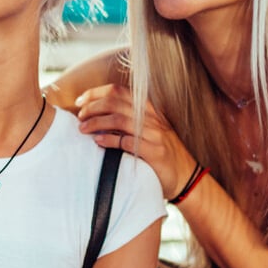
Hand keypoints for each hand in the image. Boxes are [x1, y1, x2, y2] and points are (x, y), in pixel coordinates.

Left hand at [76, 84, 196, 198]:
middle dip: (92, 106)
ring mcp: (154, 134)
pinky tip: (98, 141)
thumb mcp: (148, 131)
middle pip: (115, 102)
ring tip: (83, 128)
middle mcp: (152, 117)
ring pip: (119, 119)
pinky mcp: (154, 151)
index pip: (118, 91)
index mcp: (148, 109)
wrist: (187, 176)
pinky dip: (109, 140)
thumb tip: (96, 115)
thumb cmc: (162, 154)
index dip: (96, 93)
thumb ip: (128, 121)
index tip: (80, 100)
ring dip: (97, 122)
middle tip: (79, 116)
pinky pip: (126, 142)